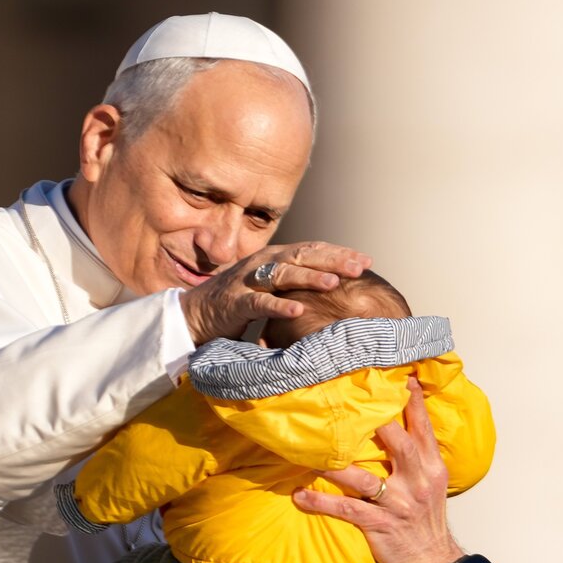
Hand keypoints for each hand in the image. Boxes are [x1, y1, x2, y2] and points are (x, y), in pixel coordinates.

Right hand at [179, 241, 370, 344]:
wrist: (196, 312)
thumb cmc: (240, 300)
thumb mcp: (271, 286)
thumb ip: (296, 282)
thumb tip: (334, 285)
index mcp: (275, 258)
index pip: (312, 250)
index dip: (338, 253)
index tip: (366, 260)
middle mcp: (263, 263)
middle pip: (302, 256)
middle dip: (332, 260)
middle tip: (360, 266)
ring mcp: (248, 281)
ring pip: (283, 275)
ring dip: (309, 277)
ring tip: (333, 282)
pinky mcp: (235, 302)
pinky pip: (260, 302)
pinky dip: (279, 306)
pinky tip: (298, 309)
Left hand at [291, 378, 464, 562]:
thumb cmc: (427, 519)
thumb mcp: (433, 482)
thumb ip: (418, 454)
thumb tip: (396, 421)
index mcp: (431, 467)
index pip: (423, 428)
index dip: (412, 402)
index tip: (400, 377)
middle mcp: (418, 482)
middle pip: (399, 445)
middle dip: (378, 424)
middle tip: (350, 403)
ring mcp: (399, 505)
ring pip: (365, 479)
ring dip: (335, 466)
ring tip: (310, 453)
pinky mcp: (380, 525)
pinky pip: (347, 510)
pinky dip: (321, 503)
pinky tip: (300, 495)